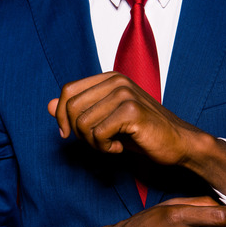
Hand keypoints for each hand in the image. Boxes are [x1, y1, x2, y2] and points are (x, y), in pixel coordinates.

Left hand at [47, 72, 204, 166]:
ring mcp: (124, 93)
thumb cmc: (142, 133)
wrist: (177, 144)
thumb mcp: (105, 120)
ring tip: (112, 144)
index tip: (67, 134)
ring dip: (94, 143)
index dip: (61, 116)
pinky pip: (98, 134)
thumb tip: (48, 105)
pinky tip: (121, 147)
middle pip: (71, 107)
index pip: (68, 91)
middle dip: (79, 133)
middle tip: (98, 142)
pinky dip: (106, 148)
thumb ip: (78, 111)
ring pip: (83, 123)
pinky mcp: (132, 110)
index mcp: (109, 78)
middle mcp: (116, 80)